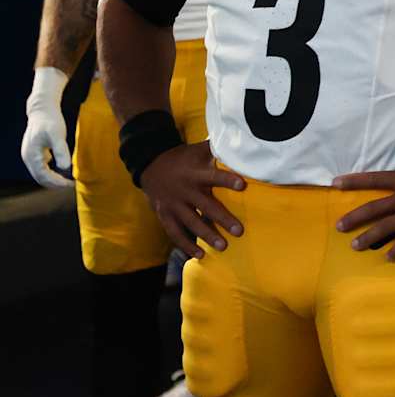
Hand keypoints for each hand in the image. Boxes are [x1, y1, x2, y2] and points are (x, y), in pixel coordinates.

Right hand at [21, 66, 72, 188]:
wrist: (42, 110)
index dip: (57, 182)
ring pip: (39, 174)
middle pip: (40, 178)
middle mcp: (28, 158)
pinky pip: (40, 168)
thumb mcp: (58, 135)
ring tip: (68, 181)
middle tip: (71, 185)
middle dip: (55, 184)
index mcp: (32, 155)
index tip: (70, 184)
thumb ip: (61, 151)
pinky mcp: (33, 153)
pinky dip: (50, 173)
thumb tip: (66, 168)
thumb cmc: (51, 120)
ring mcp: (29, 156)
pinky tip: (62, 172)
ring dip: (52, 179)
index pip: (43, 176)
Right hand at [139, 141, 244, 256]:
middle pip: (205, 206)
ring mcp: (173, 205)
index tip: (243, 185)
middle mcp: (185, 190)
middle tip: (239, 231)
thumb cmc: (183, 158)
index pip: (214, 176)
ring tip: (223, 247)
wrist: (149, 165)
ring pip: (191, 222)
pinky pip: (174, 232)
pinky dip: (185, 244)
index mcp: (196, 173)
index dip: (228, 180)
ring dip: (206, 235)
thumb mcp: (198, 150)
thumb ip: (218, 148)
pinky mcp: (164, 215)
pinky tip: (198, 255)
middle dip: (222, 218)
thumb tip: (243, 140)